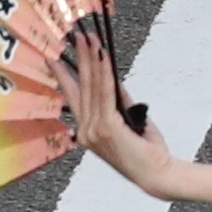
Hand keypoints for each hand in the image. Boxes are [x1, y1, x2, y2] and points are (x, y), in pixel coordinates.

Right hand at [59, 26, 211, 204]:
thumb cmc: (144, 150)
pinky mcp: (107, 127)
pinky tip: (103, 57)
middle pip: (80, 88)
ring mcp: (93, 131)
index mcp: (86, 131)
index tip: (55, 57)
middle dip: (79, 59)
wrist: (156, 174)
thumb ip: (118, 101)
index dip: (64, 75)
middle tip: (77, 37)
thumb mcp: (128, 121)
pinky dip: (105, 73)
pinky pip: (106, 94)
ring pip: (92, 87)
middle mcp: (85, 131)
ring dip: (91, 60)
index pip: (72, 97)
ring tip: (90, 40)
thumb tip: (112, 77)